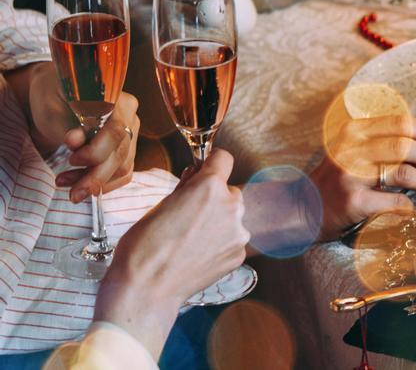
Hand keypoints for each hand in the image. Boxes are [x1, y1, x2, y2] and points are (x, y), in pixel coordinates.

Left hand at [58, 92, 139, 202]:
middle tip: (72, 194)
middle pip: (121, 153)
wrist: (58, 97)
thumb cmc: (53, 96)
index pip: (116, 131)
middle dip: (96, 177)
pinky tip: (82, 186)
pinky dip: (104, 184)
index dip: (96, 151)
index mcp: (117, 99)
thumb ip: (66, 125)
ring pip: (122, 167)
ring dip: (95, 182)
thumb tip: (74, 141)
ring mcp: (132, 133)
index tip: (71, 160)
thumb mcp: (54, 105)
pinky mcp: (127, 148)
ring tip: (66, 184)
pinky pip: (123, 172)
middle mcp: (131, 117)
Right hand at [95, 150, 247, 356]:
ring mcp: (238, 233)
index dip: (211, 163)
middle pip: (228, 191)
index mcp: (209, 188)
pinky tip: (197, 254)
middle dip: (213, 198)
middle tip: (187, 215)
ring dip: (218, 221)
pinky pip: (232, 239)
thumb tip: (196, 175)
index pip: (223, 159)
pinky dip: (219, 243)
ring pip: (232, 216)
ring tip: (190, 239)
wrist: (147, 289)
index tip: (204, 170)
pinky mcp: (239, 254)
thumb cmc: (144, 247)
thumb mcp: (160, 205)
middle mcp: (231, 206)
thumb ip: (186, 187)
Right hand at [310, 114, 415, 240]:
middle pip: (406, 145)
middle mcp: (352, 147)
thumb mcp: (356, 153)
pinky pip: (394, 201)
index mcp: (355, 130)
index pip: (402, 124)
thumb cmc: (335, 181)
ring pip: (403, 171)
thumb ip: (388, 148)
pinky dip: (409, 206)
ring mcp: (351, 174)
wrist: (300, 209)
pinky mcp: (353, 200)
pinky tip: (412, 208)